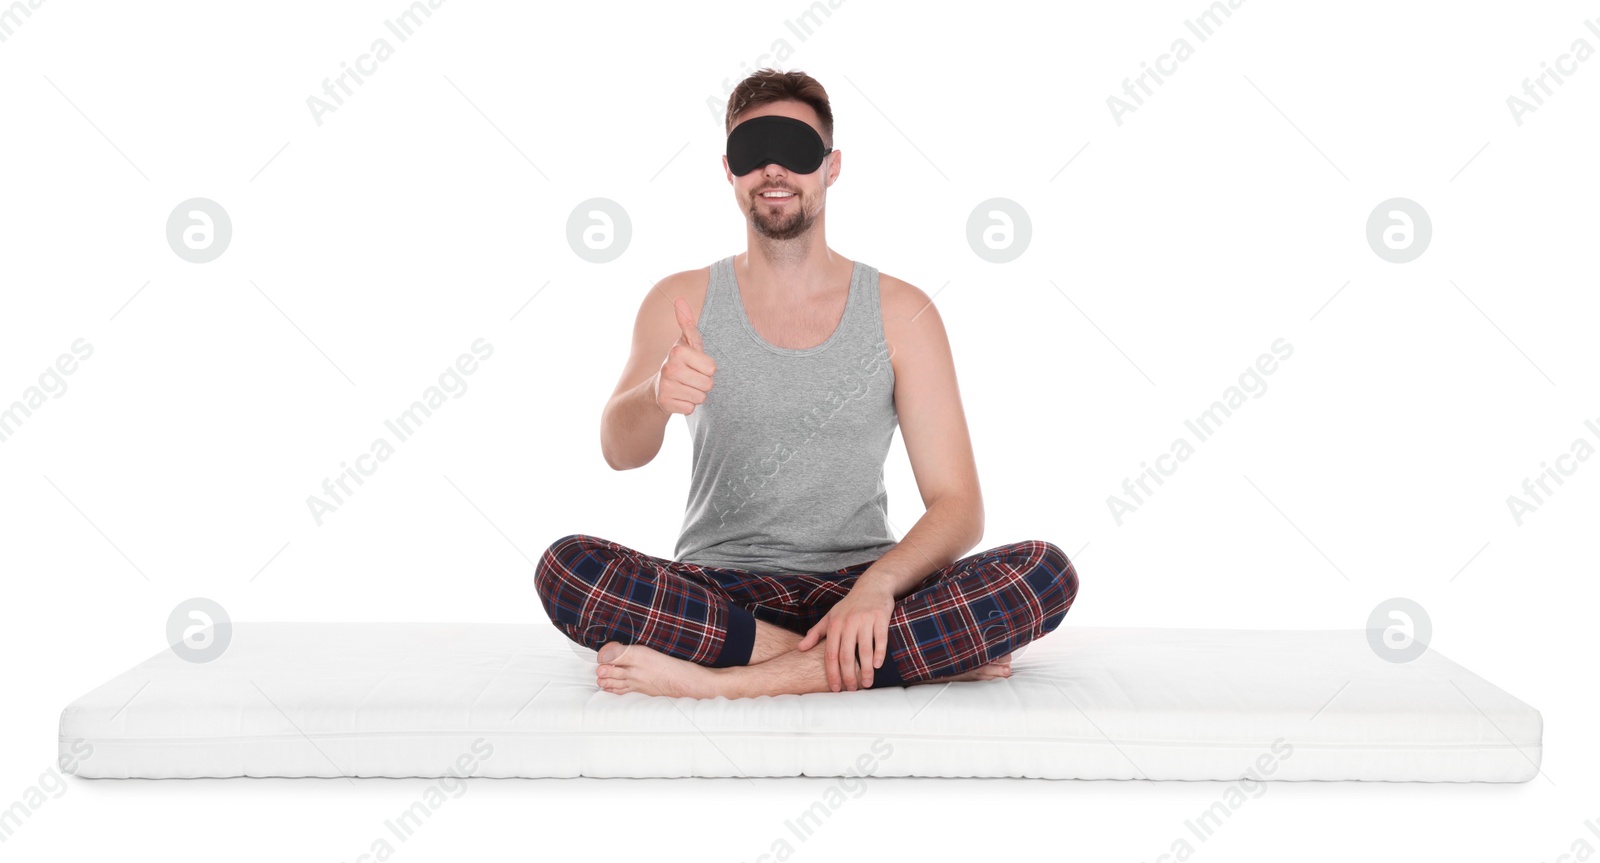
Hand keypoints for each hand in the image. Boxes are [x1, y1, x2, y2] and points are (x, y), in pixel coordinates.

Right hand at [654, 297, 716, 415]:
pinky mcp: (665, 403)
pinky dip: (687, 405)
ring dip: (695, 394)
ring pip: (701, 397)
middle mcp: (669, 367)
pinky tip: (678, 398)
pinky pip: (691, 408)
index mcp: (677, 351)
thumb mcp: (686, 342)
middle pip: (708, 384)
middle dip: (703, 383)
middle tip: (690, 378)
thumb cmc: (679, 363)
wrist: (657, 389)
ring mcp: (666, 386)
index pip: (712, 368)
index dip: (707, 368)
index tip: (695, 366)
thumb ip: (687, 322)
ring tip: (684, 387)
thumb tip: (679, 298)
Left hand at [798, 577, 894, 690]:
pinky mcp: (880, 618)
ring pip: (864, 650)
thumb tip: (800, 648)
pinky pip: (880, 639)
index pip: (831, 654)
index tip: (835, 688)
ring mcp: (865, 620)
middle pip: (846, 655)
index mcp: (834, 625)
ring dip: (865, 669)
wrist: (872, 586)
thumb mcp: (830, 617)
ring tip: (866, 683)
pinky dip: (879, 654)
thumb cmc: (849, 606)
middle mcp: (848, 623)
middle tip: (852, 689)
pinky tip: (878, 666)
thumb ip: (816, 633)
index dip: (832, 673)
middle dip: (848, 676)